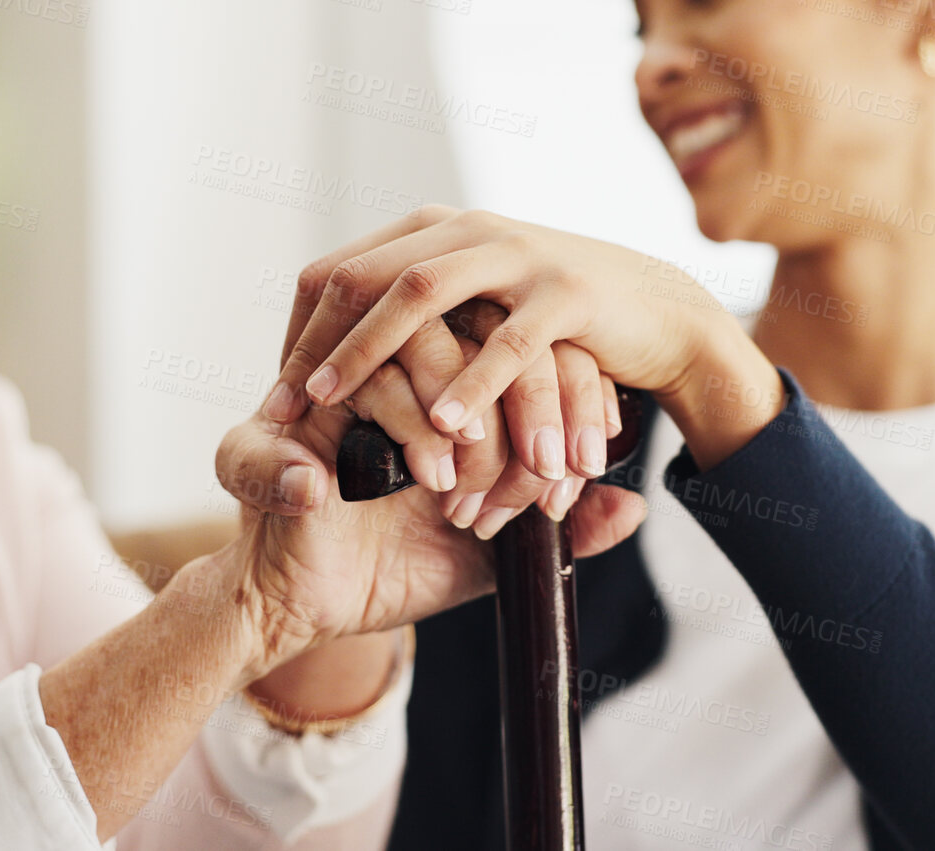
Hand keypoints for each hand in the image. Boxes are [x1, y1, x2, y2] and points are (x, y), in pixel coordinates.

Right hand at [216, 337, 647, 671]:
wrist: (301, 607)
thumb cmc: (393, 571)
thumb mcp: (495, 558)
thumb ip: (563, 531)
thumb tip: (633, 507)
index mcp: (464, 388)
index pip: (538, 350)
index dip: (574, 397)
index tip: (583, 464)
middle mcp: (416, 363)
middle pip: (496, 328)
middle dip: (534, 402)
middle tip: (546, 471)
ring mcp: (365, 370)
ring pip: (440, 339)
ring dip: (475, 411)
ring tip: (481, 481)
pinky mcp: (318, 396)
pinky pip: (376, 378)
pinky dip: (415, 426)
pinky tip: (434, 478)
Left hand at [272, 205, 783, 467]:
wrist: (661, 313)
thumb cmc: (554, 321)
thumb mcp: (476, 305)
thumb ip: (414, 313)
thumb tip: (331, 346)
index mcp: (433, 233)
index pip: (336, 273)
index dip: (299, 334)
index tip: (277, 400)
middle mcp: (466, 230)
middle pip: (361, 276)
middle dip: (317, 347)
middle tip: (283, 412)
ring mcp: (518, 255)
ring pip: (421, 294)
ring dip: (369, 352)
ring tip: (332, 408)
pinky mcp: (569, 294)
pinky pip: (509, 341)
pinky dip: (472, 382)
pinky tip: (441, 424)